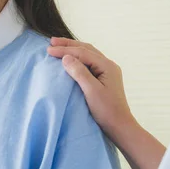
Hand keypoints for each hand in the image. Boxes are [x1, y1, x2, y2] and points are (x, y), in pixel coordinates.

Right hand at [48, 37, 166, 168]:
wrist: (120, 127)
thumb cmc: (107, 111)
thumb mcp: (91, 91)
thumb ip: (79, 72)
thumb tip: (66, 57)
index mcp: (107, 66)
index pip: (83, 53)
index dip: (65, 50)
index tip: (49, 50)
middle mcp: (108, 65)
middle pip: (86, 49)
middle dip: (68, 45)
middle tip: (51, 41)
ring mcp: (107, 71)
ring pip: (88, 54)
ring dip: (73, 49)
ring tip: (59, 46)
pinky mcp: (104, 79)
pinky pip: (89, 62)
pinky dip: (78, 58)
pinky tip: (71, 59)